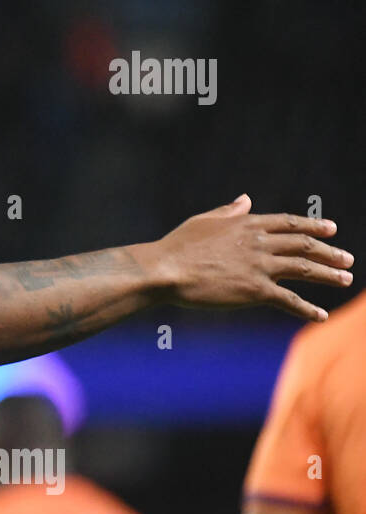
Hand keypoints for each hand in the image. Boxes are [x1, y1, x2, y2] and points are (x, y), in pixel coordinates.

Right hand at [148, 194, 353, 320]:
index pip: (289, 223)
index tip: (331, 229)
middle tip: (347, 259)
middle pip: (304, 246)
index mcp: (247, 225)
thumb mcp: (203, 221)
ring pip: (304, 269)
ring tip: (346, 279)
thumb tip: (246, 199)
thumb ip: (229, 211)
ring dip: (328, 275)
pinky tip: (322, 315)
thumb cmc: (177, 246)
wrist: (166, 270)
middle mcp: (260, 243)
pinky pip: (290, 301)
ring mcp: (260, 267)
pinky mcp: (256, 291)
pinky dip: (307, 308)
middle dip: (329, 252)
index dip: (313, 226)